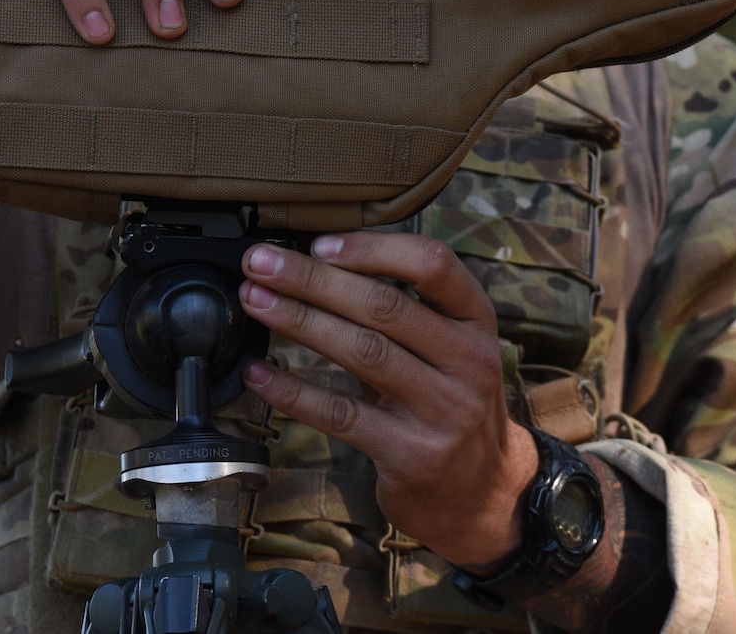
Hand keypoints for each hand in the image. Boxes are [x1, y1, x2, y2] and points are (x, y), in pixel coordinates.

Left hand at [238, 233, 539, 568]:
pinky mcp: (412, 455)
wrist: (480, 492)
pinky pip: (342, 415)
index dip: (372, 248)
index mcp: (476, 321)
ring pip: (363, 352)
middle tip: (261, 262)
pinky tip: (260, 374)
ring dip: (300, 321)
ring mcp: (444, 410)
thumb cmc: (447, 402)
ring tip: (255, 301)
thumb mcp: (446, 348)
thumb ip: (399, 310)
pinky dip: (294, 391)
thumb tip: (312, 262)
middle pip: (385, 306)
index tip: (318, 243)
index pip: (433, 264)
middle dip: (313, 278)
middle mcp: (469, 361)